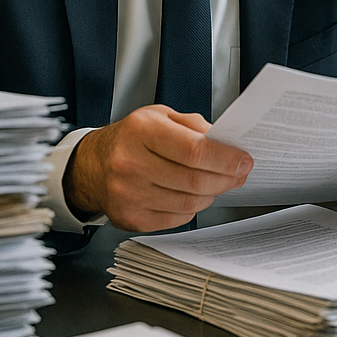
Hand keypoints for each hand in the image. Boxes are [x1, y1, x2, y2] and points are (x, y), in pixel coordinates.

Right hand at [62, 105, 252, 231]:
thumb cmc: (131, 137)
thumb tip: (227, 143)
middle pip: (194, 180)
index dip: (225, 159)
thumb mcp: (160, 116)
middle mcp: (130, 163)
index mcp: (141, 131)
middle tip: (239, 174)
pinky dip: (192, 209)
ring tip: (217, 183)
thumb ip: (194, 126)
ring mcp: (127, 194)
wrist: (92, 164)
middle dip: (225, 179)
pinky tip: (192, 195)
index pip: (194, 150)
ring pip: (188, 204)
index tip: (244, 161)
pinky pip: (176, 219)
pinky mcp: (129, 218)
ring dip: (211, 194)